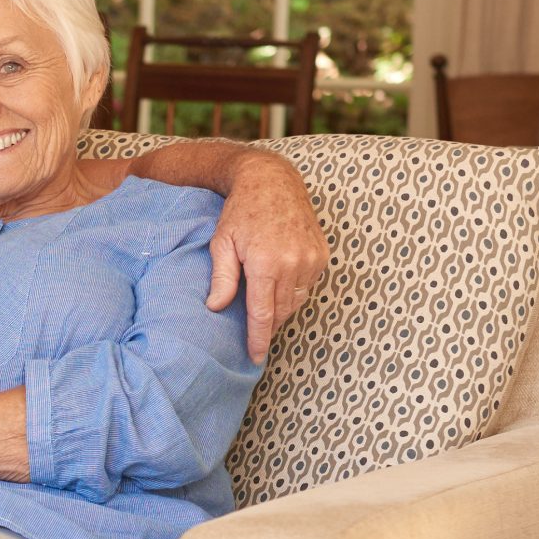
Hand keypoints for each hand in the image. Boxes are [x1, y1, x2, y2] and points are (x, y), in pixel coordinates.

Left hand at [206, 155, 327, 361]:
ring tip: (263, 309)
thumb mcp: (222, 243)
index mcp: (267, 263)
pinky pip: (307, 287)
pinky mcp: (322, 255)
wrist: (272, 181)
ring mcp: (312, 259)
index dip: (258, 339)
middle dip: (267, 327)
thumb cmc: (240, 212)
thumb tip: (216, 308)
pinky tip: (278, 287)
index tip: (255, 357)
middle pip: (281, 312)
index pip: (263, 314)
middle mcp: (294, 263)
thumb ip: (222, 278)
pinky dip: (293, 293)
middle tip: (254, 336)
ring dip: (280, 310)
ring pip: (296, 302)